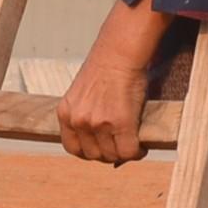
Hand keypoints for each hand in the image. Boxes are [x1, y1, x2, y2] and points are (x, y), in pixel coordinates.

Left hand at [57, 44, 151, 165]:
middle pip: (93, 154)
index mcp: (65, 113)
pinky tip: (141, 146)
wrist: (120, 52)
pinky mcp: (120, 123)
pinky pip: (128, 151)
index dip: (88, 151)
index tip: (101, 149)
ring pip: (112, 155)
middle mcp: (78, 120)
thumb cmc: (106, 67)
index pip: (72, 148)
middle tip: (121, 146)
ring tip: (132, 145)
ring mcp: (97, 123)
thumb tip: (100, 141)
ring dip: (123, 153)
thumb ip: (86, 115)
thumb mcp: (83, 94)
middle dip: (108, 153)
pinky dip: (137, 152)